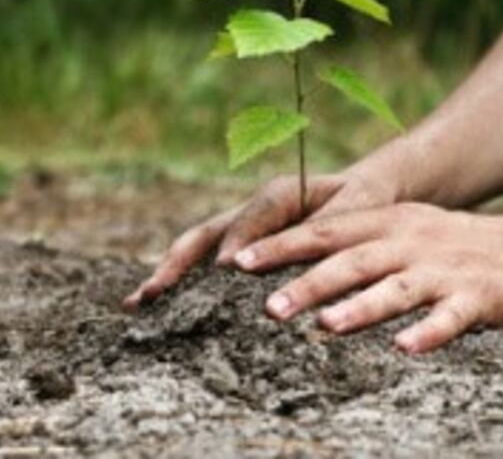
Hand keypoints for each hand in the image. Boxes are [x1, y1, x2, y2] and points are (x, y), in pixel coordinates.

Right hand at [123, 167, 401, 307]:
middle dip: (178, 263)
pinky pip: (206, 265)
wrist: (365, 193)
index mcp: (281, 194)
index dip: (239, 240)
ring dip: (169, 274)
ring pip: (197, 250)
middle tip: (153, 292)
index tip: (227, 269)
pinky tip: (159, 309)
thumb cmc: (365, 202)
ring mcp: (241, 231)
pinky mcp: (241, 250)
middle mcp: (251, 212)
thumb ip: (329, 228)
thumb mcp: (357, 209)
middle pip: (206, 234)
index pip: (253, 217)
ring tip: (137, 303)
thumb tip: (301, 259)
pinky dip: (182, 284)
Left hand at [233, 203, 502, 352]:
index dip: (280, 246)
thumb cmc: (451, 244)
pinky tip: (405, 349)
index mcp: (387, 222)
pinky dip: (428, 332)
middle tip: (268, 307)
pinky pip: (450, 317)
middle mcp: (410, 241)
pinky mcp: (478, 297)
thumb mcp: (402, 229)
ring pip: (396, 288)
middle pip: (352, 261)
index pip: (324, 232)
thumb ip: (353, 242)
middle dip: (309, 283)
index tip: (237, 263)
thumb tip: (290, 263)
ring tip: (326, 327)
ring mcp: (443, 269)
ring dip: (360, 307)